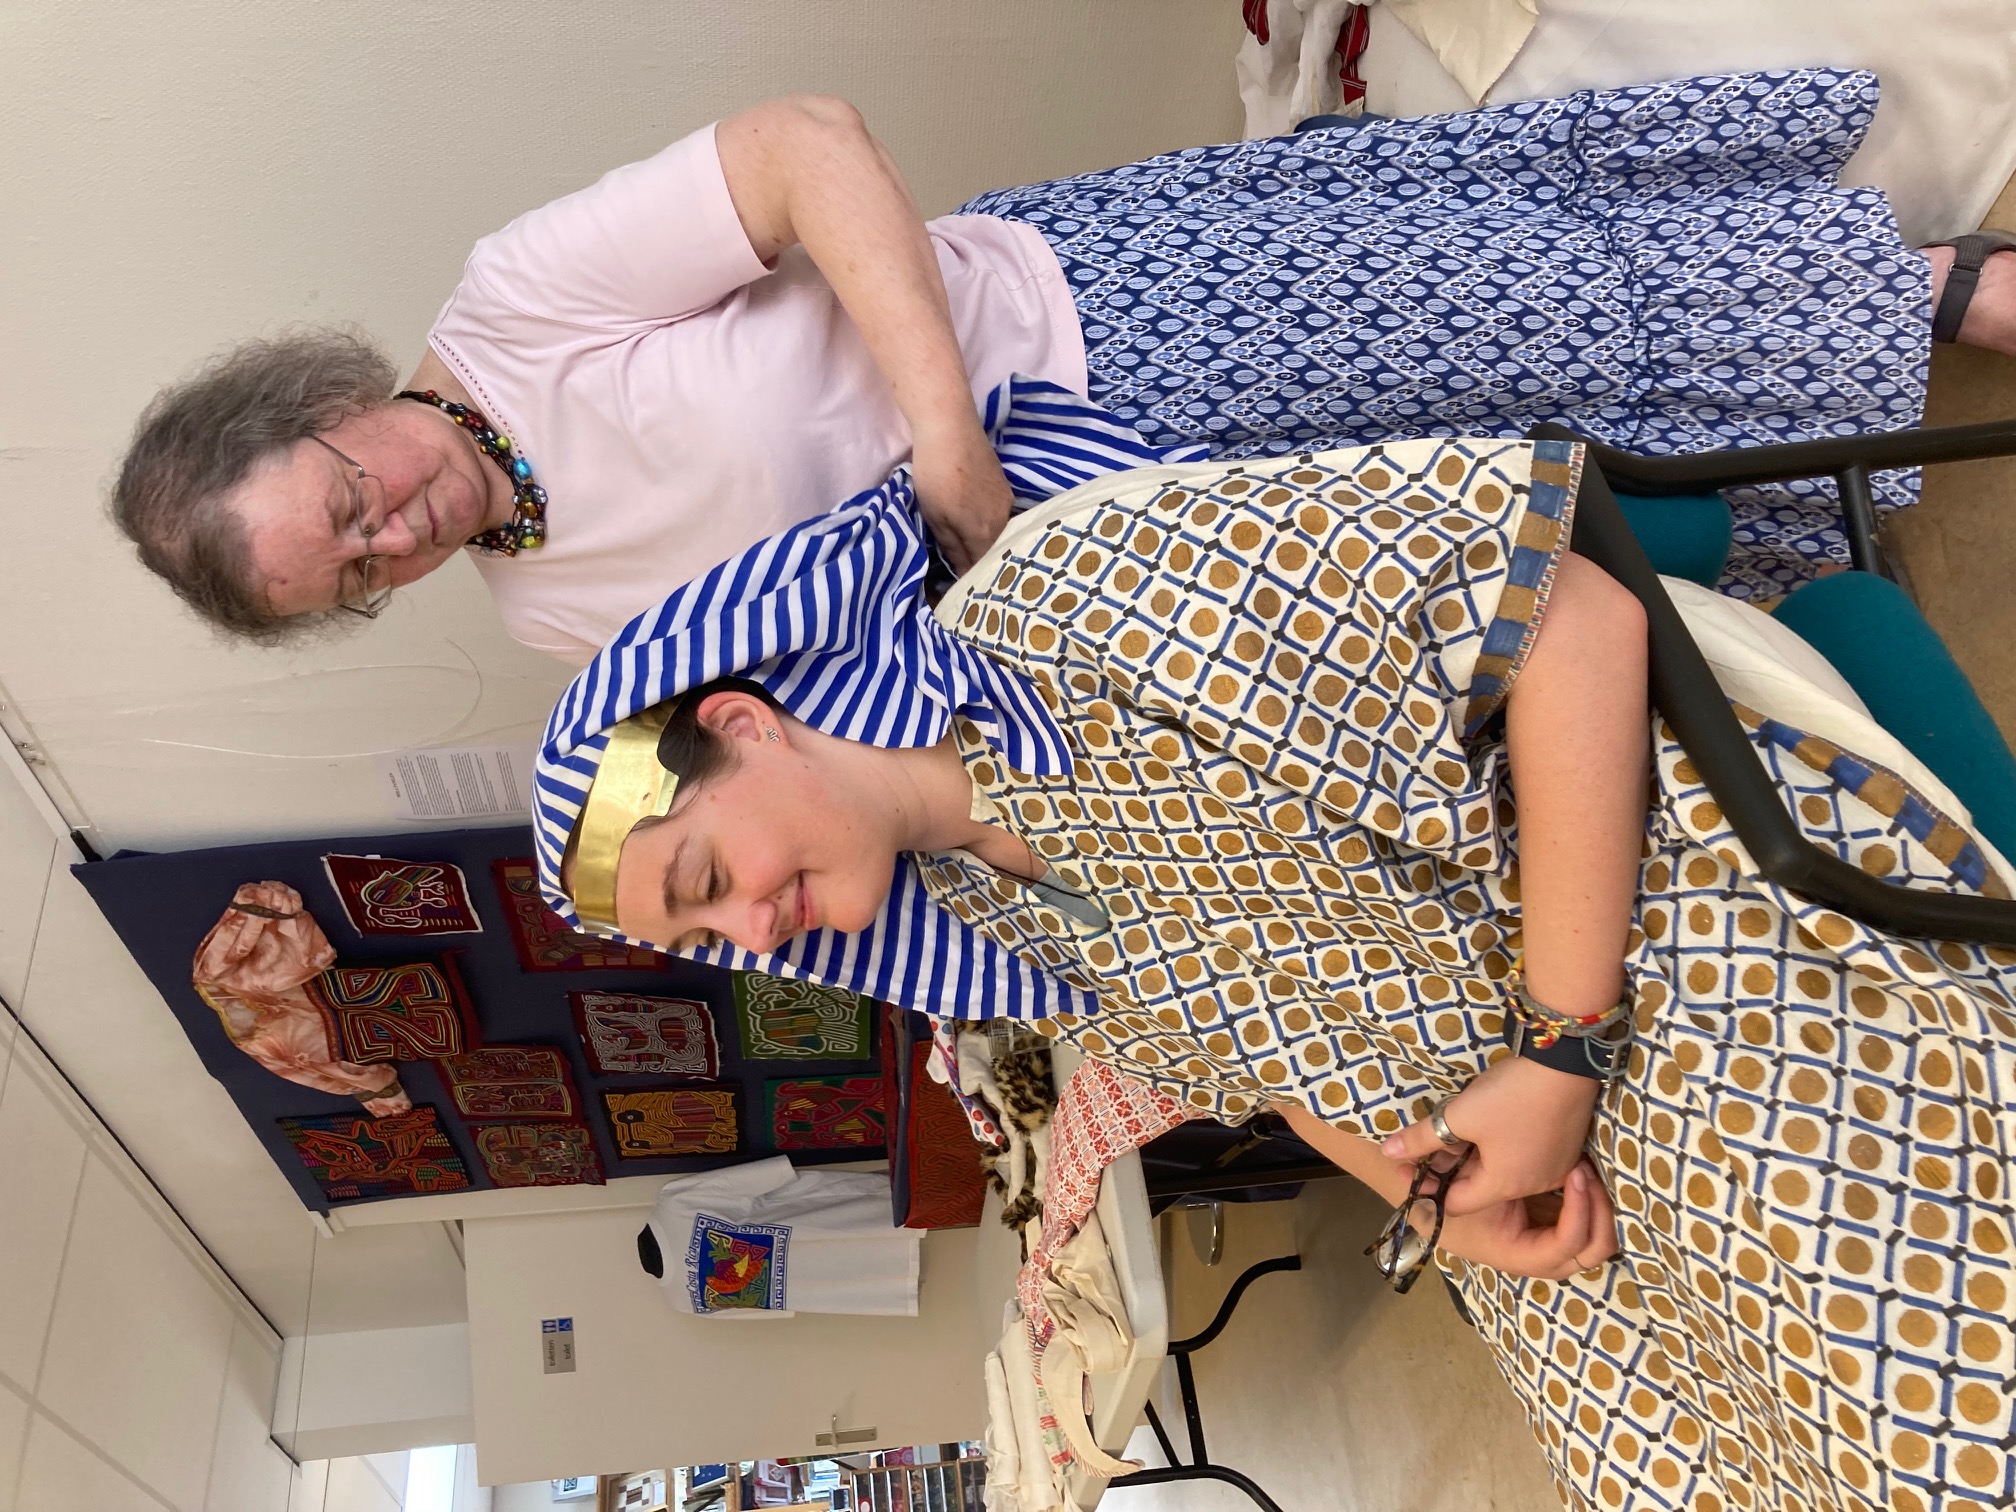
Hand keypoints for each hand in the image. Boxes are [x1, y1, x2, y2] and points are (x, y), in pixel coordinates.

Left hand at [910, 419, 1013, 575]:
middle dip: (982, 565)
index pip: (983, 569)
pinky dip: (988, 526)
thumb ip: (953, 548)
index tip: (963, 590)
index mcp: (984, 534)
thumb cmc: (936, 475)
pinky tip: (976, 524)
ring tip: (969, 551)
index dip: (973, 582)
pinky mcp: (1005, 487)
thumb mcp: (936, 517)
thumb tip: (963, 574)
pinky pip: (999, 517)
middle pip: (994, 553)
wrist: (951, 427)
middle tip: (965, 574)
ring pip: (998, 534)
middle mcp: (1002, 521)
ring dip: (985, 545)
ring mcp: (1006, 502)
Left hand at [1383, 1055, 1597, 1215]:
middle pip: (1480, 1187)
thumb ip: (1420, 1138)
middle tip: (1429, 1140)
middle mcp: (1533, 1184)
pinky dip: (1501, 1147)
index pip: (1456, 1204)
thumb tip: (1385, 1153)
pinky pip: (1524, 1157)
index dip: (1427, 1188)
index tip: (1408, 1167)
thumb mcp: (1458, 1115)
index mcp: (1505, 1185)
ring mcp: (1554, 1167)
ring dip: (1476, 1156)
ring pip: (1502, 1171)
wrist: (1565, 1063)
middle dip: (1451, 1168)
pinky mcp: (1564, 1147)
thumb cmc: (1509, 1095)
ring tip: (1457, 1126)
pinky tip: (1490, 1121)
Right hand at [1433, 1160, 1618, 1279]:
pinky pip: (1578, 1224)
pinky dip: (1585, 1203)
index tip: (1576, 1176)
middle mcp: (1533, 1256)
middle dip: (1602, 1218)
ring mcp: (1541, 1243)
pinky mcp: (1542, 1227)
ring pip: (1590, 1241)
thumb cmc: (1441, 1199)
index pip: (1565, 1246)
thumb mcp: (1464, 1184)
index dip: (1578, 1215)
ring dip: (1597, 1211)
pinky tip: (1579, 1172)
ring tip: (1586, 1173)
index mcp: (1515, 1253)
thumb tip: (1461, 1177)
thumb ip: (1482, 1181)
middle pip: (1589, 1254)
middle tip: (1592, 1178)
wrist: (1421, 1204)